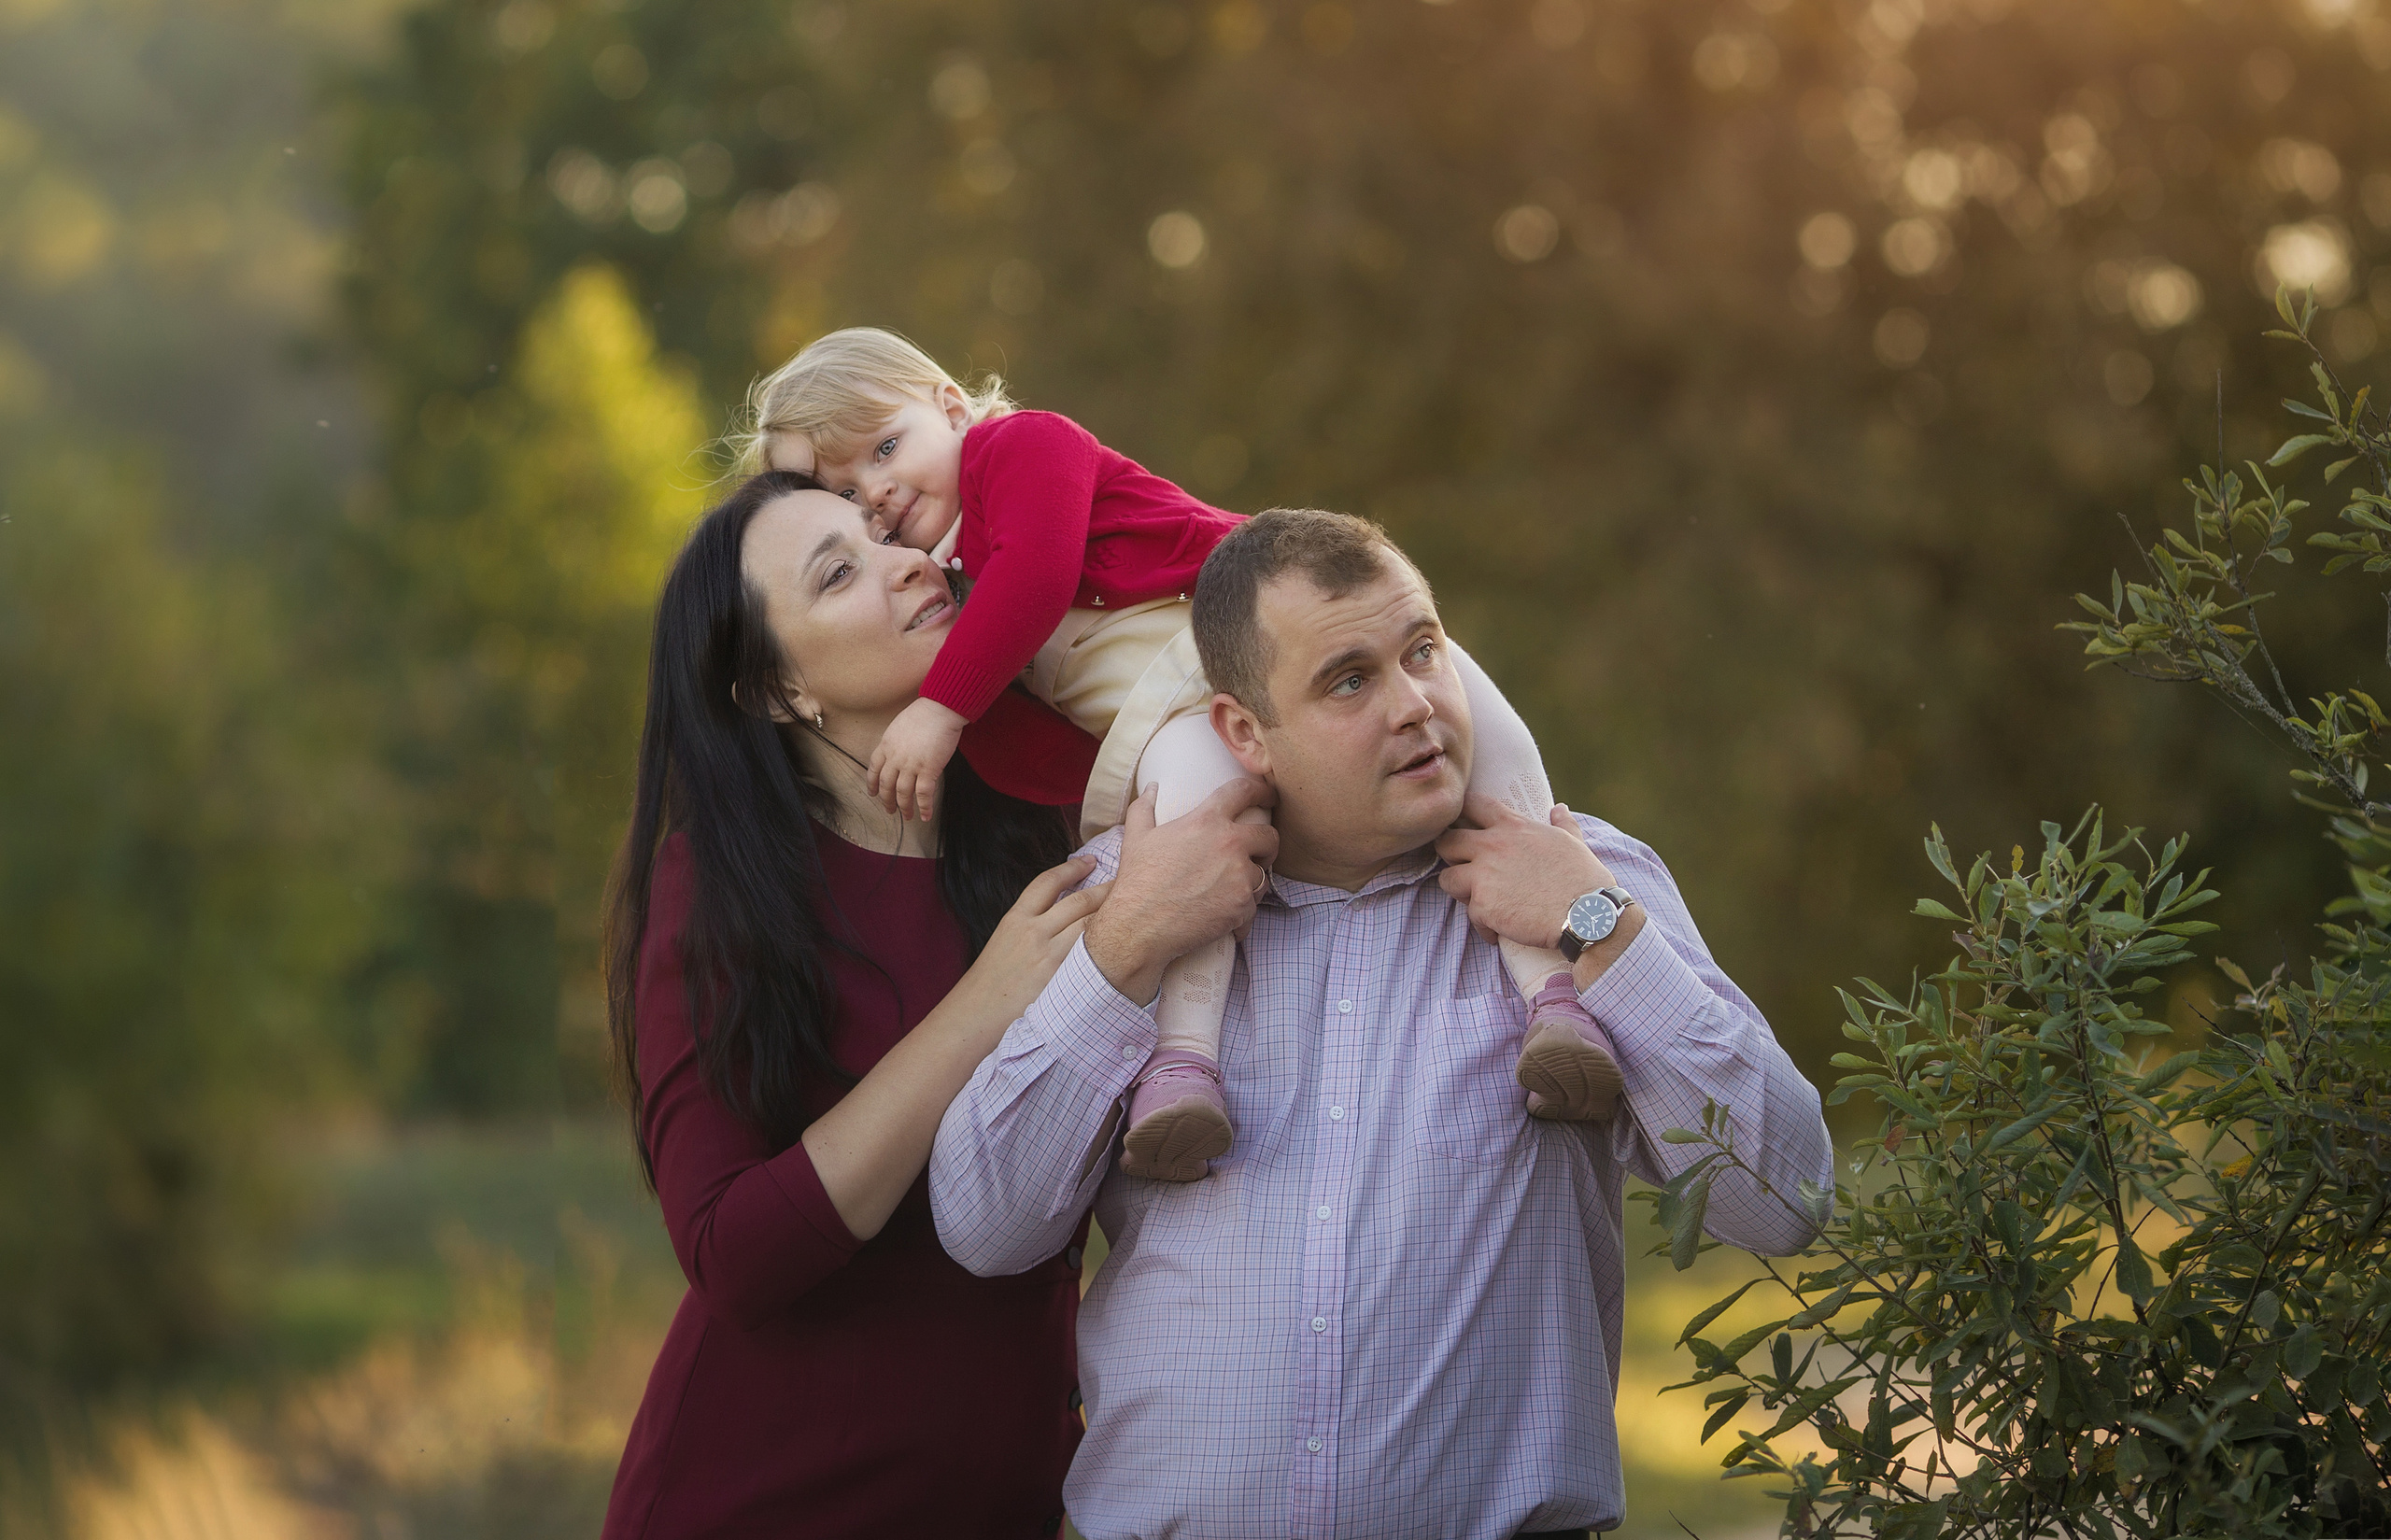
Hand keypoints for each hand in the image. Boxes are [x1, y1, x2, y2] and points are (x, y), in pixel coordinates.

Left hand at [869, 697, 968, 822]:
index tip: (873, 793)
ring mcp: (910, 765)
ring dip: (904, 807)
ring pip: (902, 793)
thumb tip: (900, 752)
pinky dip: (924, 807)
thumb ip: (896, 742)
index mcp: (886, 745)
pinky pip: (923, 794)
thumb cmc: (924, 713)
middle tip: (889, 810)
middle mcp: (895, 758)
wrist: (939, 709)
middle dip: (887, 800)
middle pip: (886, 785)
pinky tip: (925, 815)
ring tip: (907, 816)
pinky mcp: (928, 769)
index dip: (872, 784)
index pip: (873, 768)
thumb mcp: (899, 726)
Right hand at [941, 855, 1110, 1037]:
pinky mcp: (1064, 981)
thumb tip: (1064, 908)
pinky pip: (1094, 956)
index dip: (1073, 867)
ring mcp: (1050, 957)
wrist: (978, 1017)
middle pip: (1080, 901)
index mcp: (1016, 919)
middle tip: (1128, 879)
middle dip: (1107, 888)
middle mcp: (1034, 933)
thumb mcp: (1004, 941)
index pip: (1048, 881)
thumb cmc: (992, 982)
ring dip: (1115, 914)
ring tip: (1134, 907)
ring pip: (1092, 925)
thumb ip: (1032, 923)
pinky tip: (1126, 942)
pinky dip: (1111, 945)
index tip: (1091, 860)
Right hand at [1085, 778, 1277, 1004]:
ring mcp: (1239, 876)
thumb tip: (1152, 788)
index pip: (1243, 792)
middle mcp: (1229, 845)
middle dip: (1266, 845)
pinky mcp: (1242, 906)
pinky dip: (1241, 914)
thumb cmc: (1137, 880)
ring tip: (1231, 891)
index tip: (1268, 796)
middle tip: (1257, 854)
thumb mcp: (1136, 837)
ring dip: (1251, 882)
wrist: (1138, 925)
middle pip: (1269, 836)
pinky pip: (1253, 908)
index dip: (1260, 790)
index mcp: (1206, 821)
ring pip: (1263, 876)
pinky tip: (1225, 918)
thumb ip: (1145, 807)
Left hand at [1434, 796, 1612, 949]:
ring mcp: (1484, 877)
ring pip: (1447, 879)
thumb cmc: (1583, 877)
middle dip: (1450, 855)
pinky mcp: (1483, 907)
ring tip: (1481, 902)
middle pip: (1446, 842)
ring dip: (1461, 891)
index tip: (1464, 827)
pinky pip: (1470, 915)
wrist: (1587, 914)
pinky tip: (1498, 930)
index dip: (1463, 815)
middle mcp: (1492, 847)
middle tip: (1465, 869)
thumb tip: (1560, 808)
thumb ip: (1561, 823)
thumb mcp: (1572, 841)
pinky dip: (1483, 925)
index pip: (1473, 805)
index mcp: (1513, 827)